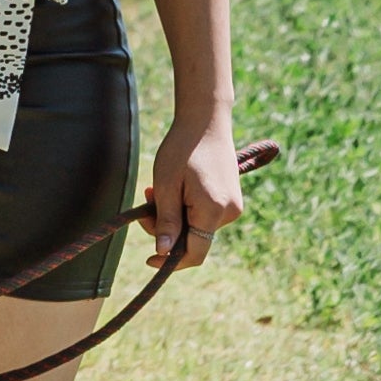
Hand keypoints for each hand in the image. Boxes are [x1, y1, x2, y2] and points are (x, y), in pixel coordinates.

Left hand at [148, 108, 243, 268]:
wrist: (206, 120)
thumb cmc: (183, 149)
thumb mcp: (166, 185)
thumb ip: (166, 221)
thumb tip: (163, 252)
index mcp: (214, 211)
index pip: (195, 253)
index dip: (171, 261)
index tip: (148, 258)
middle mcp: (229, 213)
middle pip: (193, 239)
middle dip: (166, 227)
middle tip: (148, 200)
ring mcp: (233, 206)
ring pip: (197, 226)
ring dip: (174, 214)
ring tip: (159, 188)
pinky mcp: (231, 199)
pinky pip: (204, 215)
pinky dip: (186, 207)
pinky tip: (176, 187)